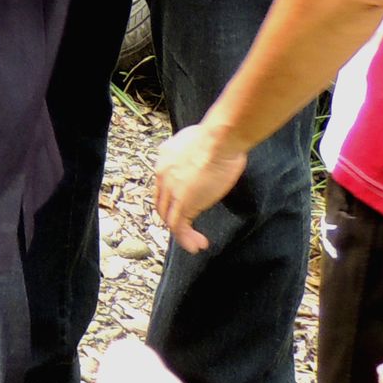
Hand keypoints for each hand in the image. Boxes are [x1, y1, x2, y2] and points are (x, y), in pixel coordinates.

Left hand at [151, 118, 246, 253]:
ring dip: (181, 233)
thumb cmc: (220, 138)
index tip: (186, 207)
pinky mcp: (183, 202)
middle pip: (163, 202)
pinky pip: (179, 226)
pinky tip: (197, 244)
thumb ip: (198, 153)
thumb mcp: (202, 143)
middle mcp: (162, 173)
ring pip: (169, 217)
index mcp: (165, 157)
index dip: (173, 198)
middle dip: (173, 217)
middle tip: (188, 229)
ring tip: (195, 243)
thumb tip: (210, 158)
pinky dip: (186, 238)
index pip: (164, 184)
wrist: (219, 140)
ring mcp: (171, 188)